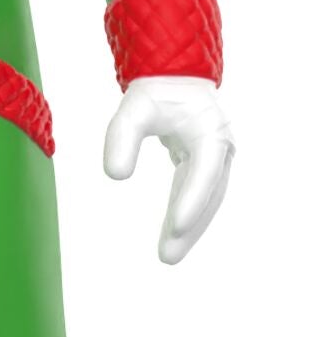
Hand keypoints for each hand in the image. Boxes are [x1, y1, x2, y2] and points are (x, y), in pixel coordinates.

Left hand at [102, 75, 233, 264]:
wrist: (175, 79)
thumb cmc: (155, 93)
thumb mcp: (133, 110)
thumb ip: (121, 139)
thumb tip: (115, 176)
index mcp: (210, 130)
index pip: (204, 170)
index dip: (191, 200)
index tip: (175, 226)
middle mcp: (220, 148)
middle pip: (209, 194)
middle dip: (189, 226)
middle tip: (167, 257)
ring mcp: (217, 159)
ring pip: (206, 201)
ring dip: (189, 229)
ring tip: (168, 256)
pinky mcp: (206, 167)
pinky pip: (197, 196)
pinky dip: (185, 216)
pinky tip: (171, 238)